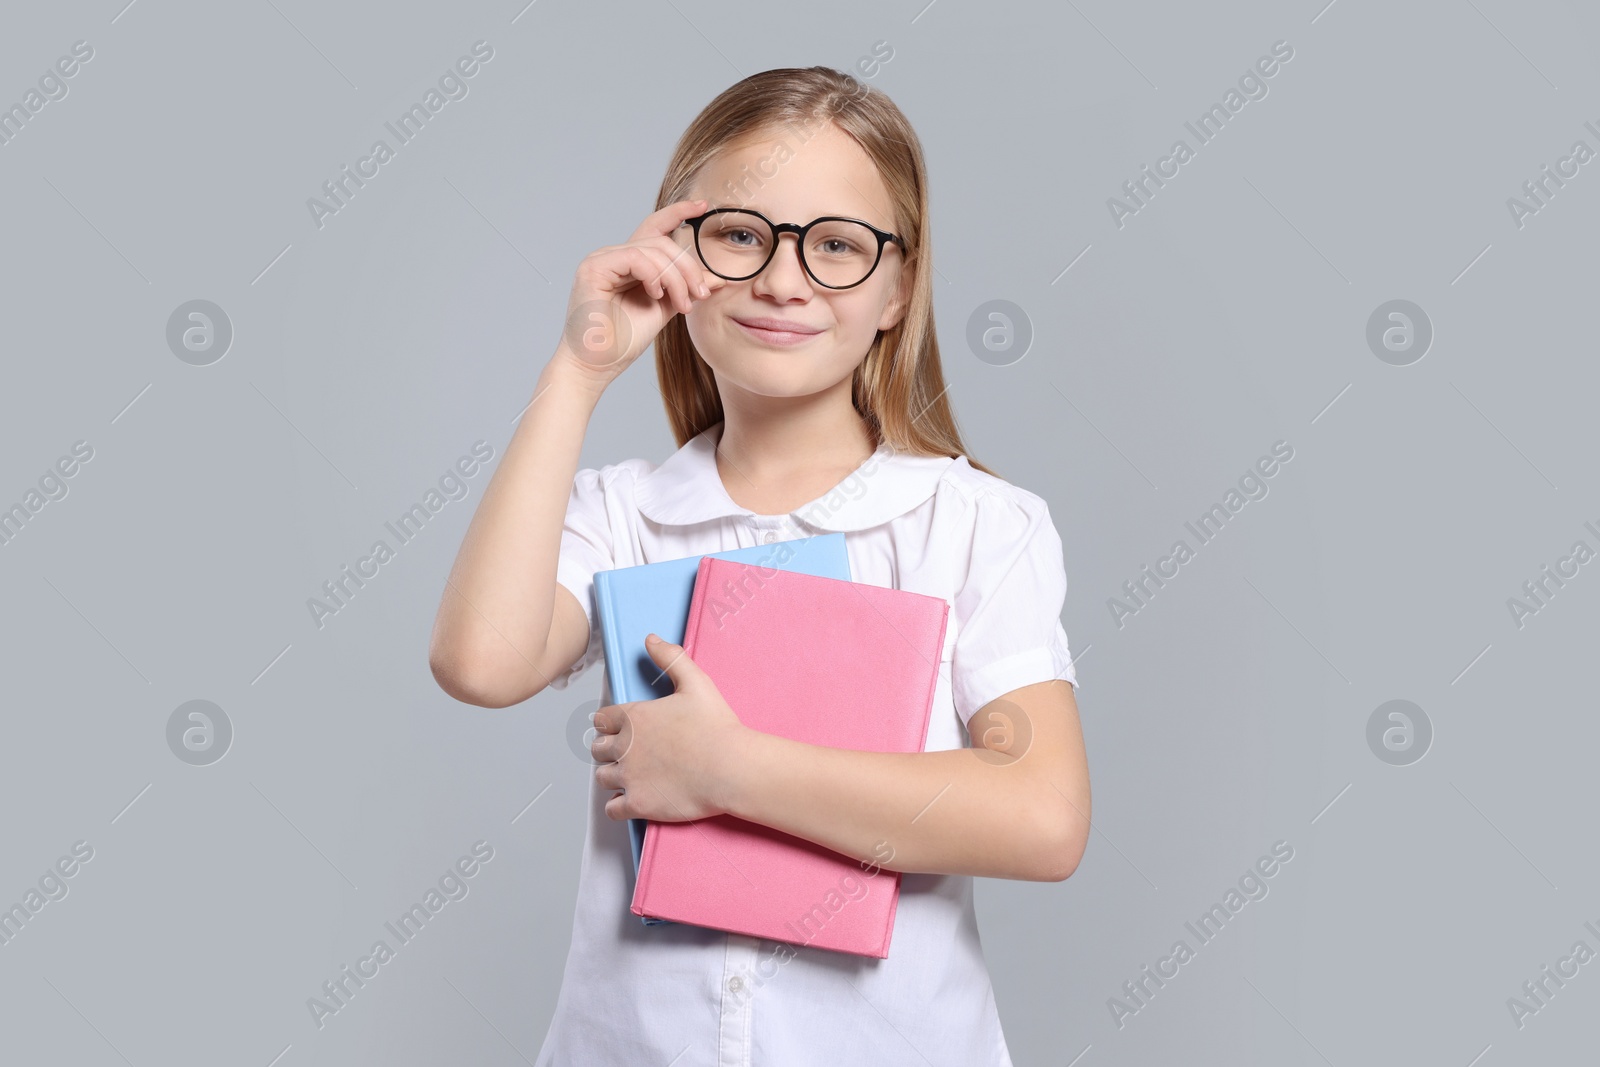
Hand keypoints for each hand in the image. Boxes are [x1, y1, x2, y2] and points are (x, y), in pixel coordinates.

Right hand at [554, 198, 726, 386]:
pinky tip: (656, 295)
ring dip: (676, 277)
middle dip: (687, 267)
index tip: (702, 206)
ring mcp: (601, 259)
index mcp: (628, 263)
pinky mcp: (594, 268)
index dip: (678, 212)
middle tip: (699, 295)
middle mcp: (613, 256)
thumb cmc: (624, 341)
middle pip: (661, 241)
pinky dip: (654, 275)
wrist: (597, 365)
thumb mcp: (663, 308)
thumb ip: (683, 289)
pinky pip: (636, 258)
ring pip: (652, 249)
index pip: (655, 227)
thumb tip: (715, 278)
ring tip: (681, 305)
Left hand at [590, 633, 747, 821]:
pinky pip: (612, 808)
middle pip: (597, 748)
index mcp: (634, 717)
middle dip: (608, 749)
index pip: (602, 719)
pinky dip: (617, 805)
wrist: (731, 767)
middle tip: (627, 752)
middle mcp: (624, 747)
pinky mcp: (638, 803)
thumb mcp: (696, 682)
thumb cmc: (716, 727)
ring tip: (629, 776)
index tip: (621, 728)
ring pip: (602, 776)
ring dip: (612, 776)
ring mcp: (629, 777)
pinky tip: (630, 800)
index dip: (611, 723)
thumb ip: (670, 658)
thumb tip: (650, 639)